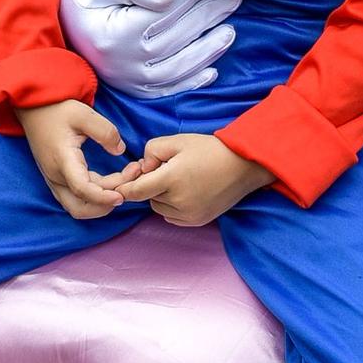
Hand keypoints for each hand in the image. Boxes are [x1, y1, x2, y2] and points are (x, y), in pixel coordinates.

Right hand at [15, 99, 140, 219]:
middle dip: (106, 204)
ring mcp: (54, 180)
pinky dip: (95, 196)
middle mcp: (56, 176)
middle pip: (80, 207)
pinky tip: (112, 182)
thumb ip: (105, 132)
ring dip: (101, 202)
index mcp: (62, 160)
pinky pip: (76, 198)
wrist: (34, 110)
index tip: (122, 196)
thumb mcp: (84, 114)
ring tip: (124, 182)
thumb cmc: (57, 110)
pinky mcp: (57, 179)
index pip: (82, 189)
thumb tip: (120, 150)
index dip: (103, 197)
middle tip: (129, 185)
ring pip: (78, 205)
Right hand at [59, 0, 240, 96]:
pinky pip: (164, 90)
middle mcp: (122, 61)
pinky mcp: (128, 85)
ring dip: (207, 51)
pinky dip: (190, 82)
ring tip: (230, 32)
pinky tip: (212, 71)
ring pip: (176, 68)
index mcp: (116, 33)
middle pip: (177, 39)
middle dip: (208, 17)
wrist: (52, 14)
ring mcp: (126, 77)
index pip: (167, 15)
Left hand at [118, 132, 272, 226]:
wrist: (243, 166)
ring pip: (159, 208)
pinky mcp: (197, 221)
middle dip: (150, 184)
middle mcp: (179, 201)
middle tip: (166, 168)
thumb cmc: (210, 150)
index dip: (125, 186)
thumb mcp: (178, 141)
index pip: (136, 191)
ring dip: (160, 196)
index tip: (119, 183)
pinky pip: (172, 216)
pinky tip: (186, 191)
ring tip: (178, 179)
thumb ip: (152, 151)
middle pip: (148, 197)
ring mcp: (189, 215)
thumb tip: (143, 168)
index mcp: (172, 179)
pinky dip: (172, 206)